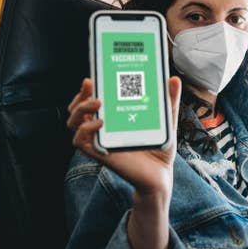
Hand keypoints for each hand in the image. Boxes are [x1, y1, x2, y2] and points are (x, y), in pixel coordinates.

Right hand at [68, 77, 181, 200]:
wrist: (161, 174)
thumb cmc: (159, 147)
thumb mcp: (166, 121)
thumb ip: (170, 101)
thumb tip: (173, 79)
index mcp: (113, 117)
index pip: (92, 99)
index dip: (88, 87)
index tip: (94, 75)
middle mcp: (102, 128)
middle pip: (77, 108)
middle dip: (80, 94)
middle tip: (91, 83)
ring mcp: (99, 141)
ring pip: (73, 123)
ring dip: (80, 108)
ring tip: (98, 102)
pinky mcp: (100, 153)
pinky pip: (80, 141)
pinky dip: (85, 130)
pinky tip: (100, 123)